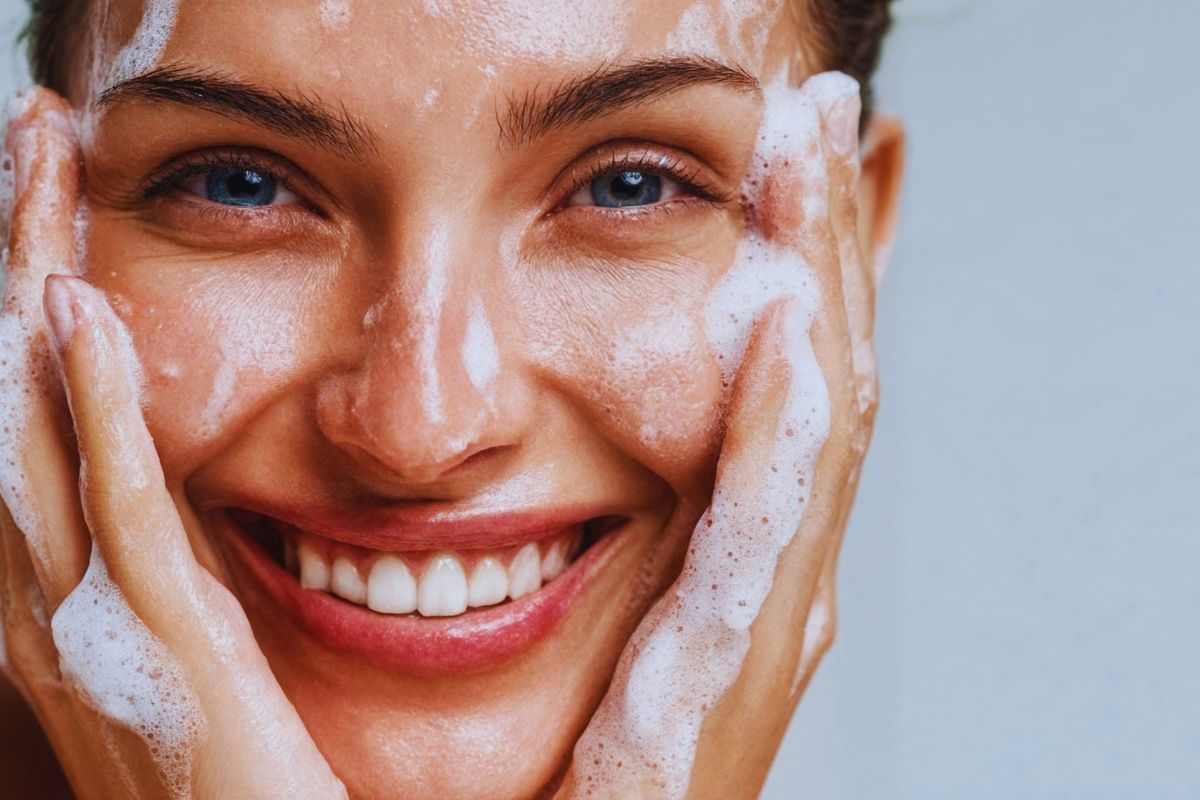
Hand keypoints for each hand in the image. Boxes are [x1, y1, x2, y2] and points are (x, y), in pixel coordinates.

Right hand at [0, 90, 345, 799]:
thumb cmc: (235, 790)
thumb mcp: (189, 669)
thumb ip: (171, 587)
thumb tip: (178, 507)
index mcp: (65, 607)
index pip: (24, 431)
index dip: (15, 317)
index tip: (42, 216)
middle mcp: (47, 608)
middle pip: (6, 401)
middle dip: (8, 263)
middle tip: (26, 142)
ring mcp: (92, 628)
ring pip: (30, 430)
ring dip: (28, 289)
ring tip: (34, 166)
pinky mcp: (163, 648)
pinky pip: (117, 505)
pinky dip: (89, 403)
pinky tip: (79, 311)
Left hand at [559, 72, 875, 798]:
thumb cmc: (561, 764)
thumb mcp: (583, 613)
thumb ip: (582, 525)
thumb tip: (517, 426)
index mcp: (738, 554)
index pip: (785, 381)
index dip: (798, 262)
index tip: (781, 155)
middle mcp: (771, 571)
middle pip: (820, 376)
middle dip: (827, 242)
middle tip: (819, 117)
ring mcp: (764, 615)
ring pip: (814, 422)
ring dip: (820, 287)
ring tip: (814, 165)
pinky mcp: (724, 662)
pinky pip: (763, 520)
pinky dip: (782, 420)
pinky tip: (782, 329)